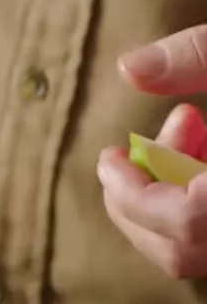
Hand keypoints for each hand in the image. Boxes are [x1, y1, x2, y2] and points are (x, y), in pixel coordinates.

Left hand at [98, 27, 206, 277]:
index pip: (188, 221)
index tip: (107, 158)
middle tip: (156, 137)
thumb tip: (127, 68)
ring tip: (190, 127)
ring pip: (202, 248)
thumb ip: (200, 54)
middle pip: (187, 249)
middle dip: (149, 195)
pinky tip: (203, 147)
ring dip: (175, 196)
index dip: (135, 193)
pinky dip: (198, 202)